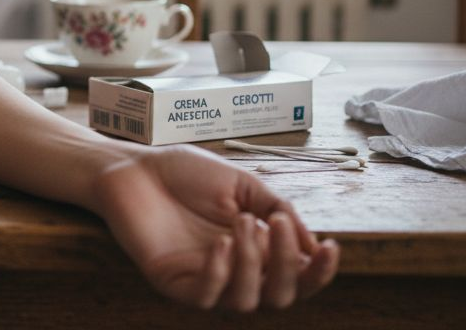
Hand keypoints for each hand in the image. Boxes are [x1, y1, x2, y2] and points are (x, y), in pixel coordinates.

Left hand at [90, 144, 338, 310]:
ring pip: (246, 300)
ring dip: (253, 264)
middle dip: (288, 266)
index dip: (318, 271)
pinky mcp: (173, 283)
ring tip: (242, 223)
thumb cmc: (187, 173)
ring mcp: (204, 279)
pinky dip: (220, 273)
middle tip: (273, 225)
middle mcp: (234, 270)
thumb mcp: (244, 185)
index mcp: (255, 249)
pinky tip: (221, 244)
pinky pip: (206, 296)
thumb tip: (311, 245)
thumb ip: (279, 210)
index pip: (296, 276)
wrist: (135, 166)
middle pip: (279, 296)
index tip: (330, 247)